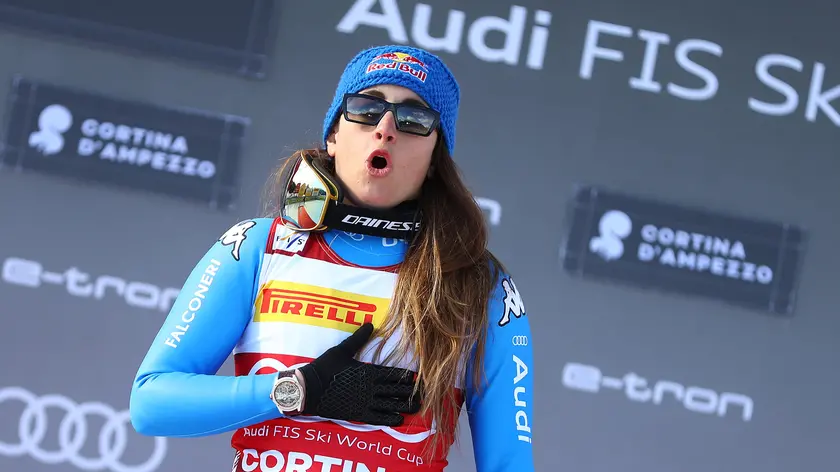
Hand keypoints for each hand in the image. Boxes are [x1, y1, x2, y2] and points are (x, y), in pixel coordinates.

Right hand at [298, 323, 421, 425]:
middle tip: (427, 394)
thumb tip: (370, 324)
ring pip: (392, 405)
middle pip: (398, 390)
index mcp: (369, 371)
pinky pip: (378, 418)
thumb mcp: (342, 350)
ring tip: (418, 407)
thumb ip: (358, 338)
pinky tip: (399, 420)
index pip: (395, 374)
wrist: (308, 390)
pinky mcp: (358, 414)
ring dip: (406, 406)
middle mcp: (371, 387)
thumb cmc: (324, 367)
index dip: (409, 377)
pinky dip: (390, 419)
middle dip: (413, 392)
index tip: (420, 377)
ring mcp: (365, 402)